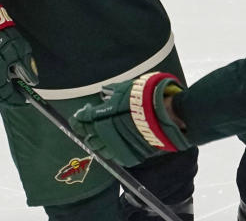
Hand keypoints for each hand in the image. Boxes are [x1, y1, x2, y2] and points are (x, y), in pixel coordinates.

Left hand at [70, 72, 190, 165]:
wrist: (166, 113)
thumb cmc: (146, 97)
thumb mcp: (127, 88)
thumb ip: (113, 92)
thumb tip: (104, 92)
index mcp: (103, 115)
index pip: (83, 120)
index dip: (79, 118)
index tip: (80, 115)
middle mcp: (106, 132)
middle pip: (89, 137)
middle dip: (87, 132)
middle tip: (89, 127)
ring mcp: (117, 146)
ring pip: (100, 150)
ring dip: (98, 143)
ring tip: (101, 138)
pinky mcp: (130, 154)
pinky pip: (116, 157)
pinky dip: (113, 152)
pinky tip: (115, 146)